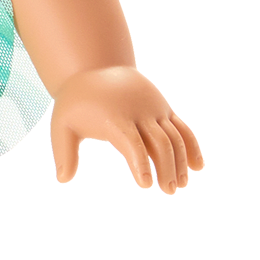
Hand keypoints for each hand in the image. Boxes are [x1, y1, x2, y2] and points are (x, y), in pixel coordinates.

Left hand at [48, 66, 203, 191]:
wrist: (97, 68)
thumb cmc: (77, 102)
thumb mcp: (62, 125)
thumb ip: (64, 153)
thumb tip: (63, 179)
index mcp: (115, 119)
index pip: (133, 143)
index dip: (141, 163)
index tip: (147, 184)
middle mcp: (139, 113)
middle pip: (159, 143)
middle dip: (166, 167)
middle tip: (168, 191)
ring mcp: (154, 110)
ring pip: (174, 137)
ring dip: (180, 161)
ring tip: (180, 185)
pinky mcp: (163, 109)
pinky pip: (181, 128)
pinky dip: (191, 146)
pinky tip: (197, 166)